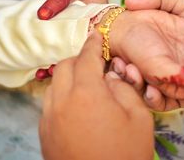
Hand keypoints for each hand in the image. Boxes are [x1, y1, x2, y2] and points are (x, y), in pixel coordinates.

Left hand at [39, 32, 153, 159]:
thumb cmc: (126, 154)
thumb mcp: (139, 118)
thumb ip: (125, 88)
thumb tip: (111, 76)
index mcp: (86, 93)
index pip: (86, 57)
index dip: (92, 43)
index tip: (95, 35)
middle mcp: (61, 101)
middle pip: (64, 66)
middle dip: (80, 60)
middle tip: (96, 66)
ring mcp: (48, 119)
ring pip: (54, 85)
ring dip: (69, 78)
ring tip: (87, 87)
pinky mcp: (44, 134)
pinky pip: (50, 104)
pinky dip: (62, 97)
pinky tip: (77, 108)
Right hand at [122, 0, 183, 110]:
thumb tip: (129, 2)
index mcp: (163, 50)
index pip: (135, 63)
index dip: (124, 67)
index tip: (121, 62)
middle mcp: (171, 68)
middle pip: (144, 83)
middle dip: (133, 81)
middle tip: (130, 72)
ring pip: (162, 94)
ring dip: (157, 86)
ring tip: (154, 80)